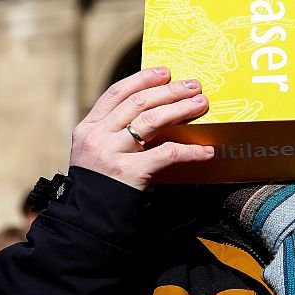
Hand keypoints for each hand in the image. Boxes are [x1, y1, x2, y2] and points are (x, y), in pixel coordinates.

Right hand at [70, 67, 213, 189]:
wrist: (88, 221)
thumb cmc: (99, 186)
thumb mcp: (96, 153)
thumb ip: (114, 132)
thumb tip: (154, 111)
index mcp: (88, 127)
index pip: (116, 93)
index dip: (142, 79)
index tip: (165, 73)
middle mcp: (97, 136)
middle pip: (139, 103)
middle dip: (170, 91)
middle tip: (194, 86)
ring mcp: (111, 153)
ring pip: (152, 120)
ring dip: (181, 109)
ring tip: (201, 104)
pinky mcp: (128, 172)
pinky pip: (166, 154)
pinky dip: (190, 151)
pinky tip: (206, 150)